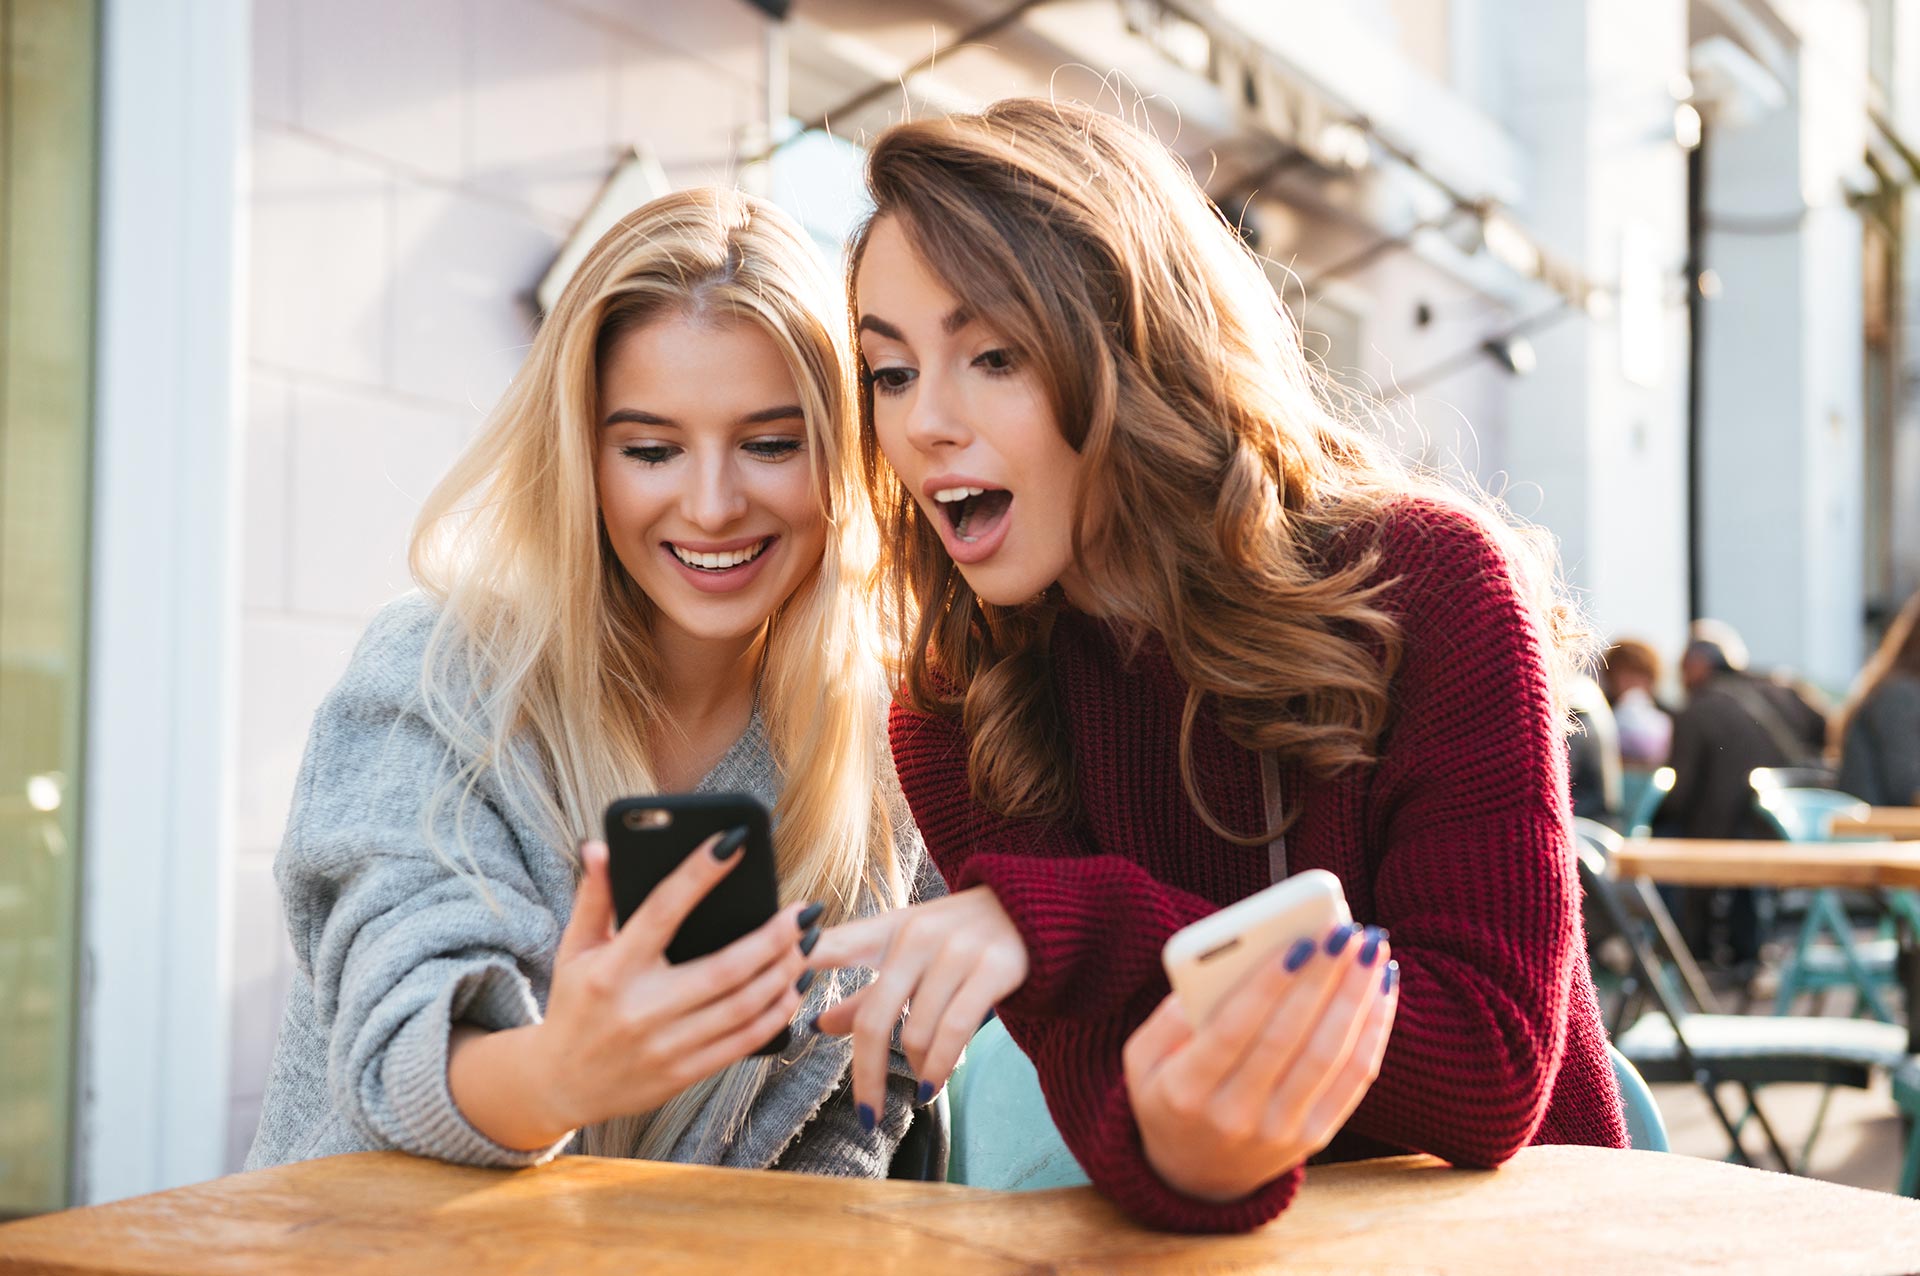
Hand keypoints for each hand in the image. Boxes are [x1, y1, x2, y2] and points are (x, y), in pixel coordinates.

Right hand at [485, 834, 815, 1143]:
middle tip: (805, 911)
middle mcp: (641, 1009)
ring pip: (743, 1007)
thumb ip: (595, 897)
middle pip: (725, 968)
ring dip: (785, 973)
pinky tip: (795, 988)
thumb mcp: (574, 949)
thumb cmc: (575, 1003)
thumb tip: (602, 846)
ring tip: (809, 943)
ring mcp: (665, 1047)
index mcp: (611, 970)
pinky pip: (743, 1042)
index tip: (734, 841)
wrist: (560, 1084)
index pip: (661, 911)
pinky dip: (776, 1013)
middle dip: (774, 937)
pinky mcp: (682, 1074)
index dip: (699, 873)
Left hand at [804, 886, 1027, 1131]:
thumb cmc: (962, 939)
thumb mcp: (912, 957)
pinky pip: (954, 1030)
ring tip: (921, 1084)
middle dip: (865, 1074)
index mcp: (890, 930)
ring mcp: (956, 950)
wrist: (1037, 910)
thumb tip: (820, 1026)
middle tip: (863, 1115)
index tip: (773, 988)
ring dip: (916, 1069)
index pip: (834, 943)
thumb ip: (867, 993)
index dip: (800, 961)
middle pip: (875, 1017)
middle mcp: (918, 935)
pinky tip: (930, 1086)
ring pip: (917, 1031)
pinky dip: (938, 1067)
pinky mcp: (993, 966)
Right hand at [1124, 924, 1398, 1202]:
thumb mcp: (1141, 1058)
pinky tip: (1381, 989)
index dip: (1268, 985)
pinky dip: (1374, 1030)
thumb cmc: (1169, 1094)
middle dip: (1322, 979)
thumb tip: (1219, 968)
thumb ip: (1168, 1015)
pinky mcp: (1316, 1137)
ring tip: (1372, 948)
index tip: (1297, 941)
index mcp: (1185, 1090)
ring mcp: (1280, 1132)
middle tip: (1345, 931)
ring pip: (1330, 1055)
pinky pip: (1354, 1079)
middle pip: (1289, 1038)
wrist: (1196, 1176)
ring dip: (1356, 997)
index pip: (1233, 1029)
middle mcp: (1235, 1115)